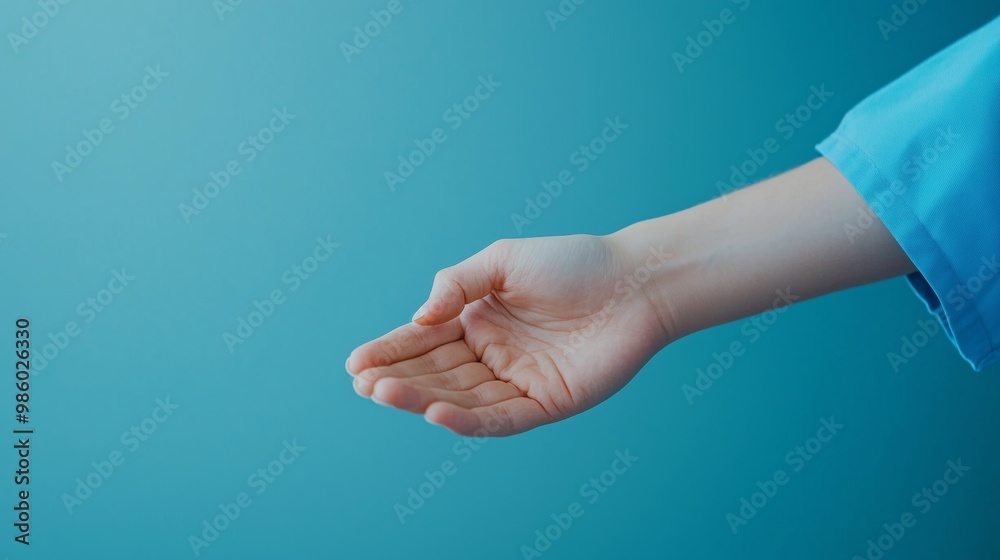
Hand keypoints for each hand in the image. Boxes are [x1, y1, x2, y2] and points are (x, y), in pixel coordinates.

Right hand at [346, 234, 675, 435]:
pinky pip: (500, 419)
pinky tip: (436, 414)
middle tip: (363, 383)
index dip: (390, 351)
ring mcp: (518, 381)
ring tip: (384, 393)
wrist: (636, 281)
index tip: (354, 362)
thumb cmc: (572, 263)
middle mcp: (493, 354)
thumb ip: (456, 285)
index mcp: (478, 320)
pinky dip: (468, 421)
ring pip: (461, 398)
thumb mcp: (503, 260)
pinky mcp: (546, 404)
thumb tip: (419, 319)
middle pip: (437, 373)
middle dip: (398, 378)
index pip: (425, 340)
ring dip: (422, 399)